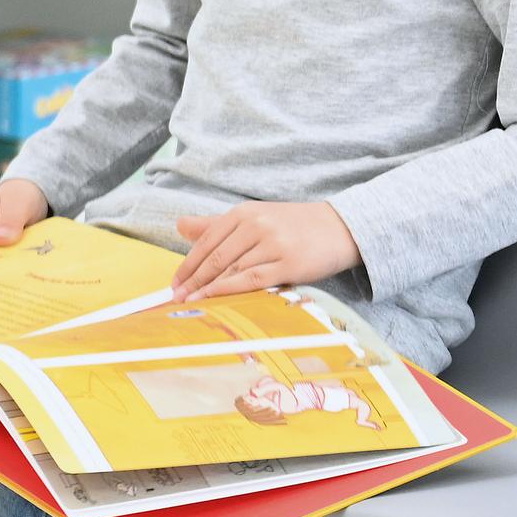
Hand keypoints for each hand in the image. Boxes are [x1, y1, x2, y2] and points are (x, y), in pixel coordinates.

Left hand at [171, 200, 360, 301]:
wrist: (342, 228)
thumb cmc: (295, 226)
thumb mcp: (255, 217)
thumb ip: (217, 224)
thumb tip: (179, 225)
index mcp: (244, 212)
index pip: (207, 240)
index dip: (188, 264)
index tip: (175, 284)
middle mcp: (256, 225)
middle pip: (215, 257)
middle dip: (193, 280)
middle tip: (176, 299)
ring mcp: (273, 244)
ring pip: (231, 269)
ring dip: (207, 289)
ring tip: (191, 304)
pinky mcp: (288, 264)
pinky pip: (251, 280)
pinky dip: (229, 290)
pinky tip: (215, 299)